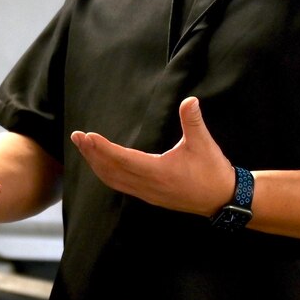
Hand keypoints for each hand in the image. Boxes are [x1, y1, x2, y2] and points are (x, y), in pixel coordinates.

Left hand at [70, 97, 234, 216]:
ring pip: (113, 180)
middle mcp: (148, 186)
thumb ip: (193, 121)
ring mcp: (147, 193)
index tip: (86, 136)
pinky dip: (107, 174)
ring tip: (84, 148)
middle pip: (110, 171)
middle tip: (76, 137)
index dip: (102, 148)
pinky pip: (120, 186)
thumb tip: (190, 100)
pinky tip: (102, 164)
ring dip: (97, 164)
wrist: (222, 199)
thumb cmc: (213, 171)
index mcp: (158, 172)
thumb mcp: (204, 144)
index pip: (122, 159)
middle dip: (91, 154)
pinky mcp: (150, 196)